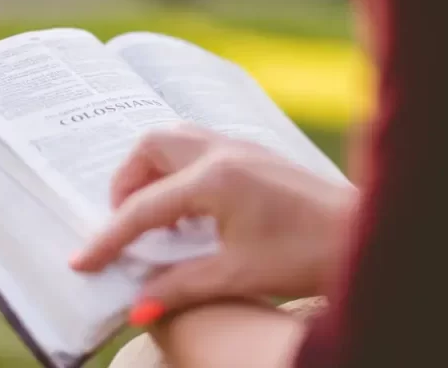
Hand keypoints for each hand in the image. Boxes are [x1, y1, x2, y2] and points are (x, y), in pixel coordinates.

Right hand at [70, 126, 357, 320]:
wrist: (365, 235)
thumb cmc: (308, 254)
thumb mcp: (238, 275)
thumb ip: (180, 286)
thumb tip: (137, 308)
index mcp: (214, 180)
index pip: (143, 207)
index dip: (108, 237)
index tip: (82, 261)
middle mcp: (222, 152)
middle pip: (150, 147)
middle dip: (126, 183)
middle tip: (124, 224)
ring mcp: (240, 147)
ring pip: (175, 139)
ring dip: (153, 171)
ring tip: (154, 215)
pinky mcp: (254, 154)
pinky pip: (199, 147)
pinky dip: (179, 170)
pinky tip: (190, 209)